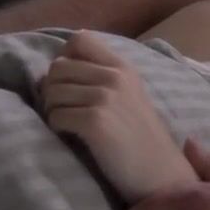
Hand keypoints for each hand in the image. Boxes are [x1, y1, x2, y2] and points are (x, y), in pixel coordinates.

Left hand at [41, 30, 195, 202]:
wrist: (158, 170)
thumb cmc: (140, 135)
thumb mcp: (128, 93)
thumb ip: (102, 75)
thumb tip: (56, 67)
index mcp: (122, 66)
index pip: (79, 39)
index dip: (65, 57)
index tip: (70, 81)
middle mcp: (114, 76)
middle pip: (58, 66)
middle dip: (52, 87)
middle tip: (63, 107)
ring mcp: (105, 97)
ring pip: (52, 90)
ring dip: (52, 108)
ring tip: (67, 122)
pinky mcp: (95, 121)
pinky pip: (56, 115)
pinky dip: (57, 126)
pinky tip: (71, 135)